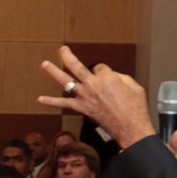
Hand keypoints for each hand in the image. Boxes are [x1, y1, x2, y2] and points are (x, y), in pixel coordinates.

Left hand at [36, 45, 154, 147]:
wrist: (130, 127)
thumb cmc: (135, 108)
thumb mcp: (134, 86)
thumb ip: (120, 78)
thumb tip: (111, 76)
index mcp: (108, 77)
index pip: (99, 67)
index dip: (102, 71)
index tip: (106, 77)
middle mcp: (93, 85)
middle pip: (76, 66)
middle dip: (67, 56)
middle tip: (62, 50)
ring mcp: (85, 96)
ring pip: (66, 81)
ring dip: (54, 71)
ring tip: (44, 64)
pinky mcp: (81, 108)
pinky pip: (63, 104)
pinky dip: (51, 102)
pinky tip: (40, 99)